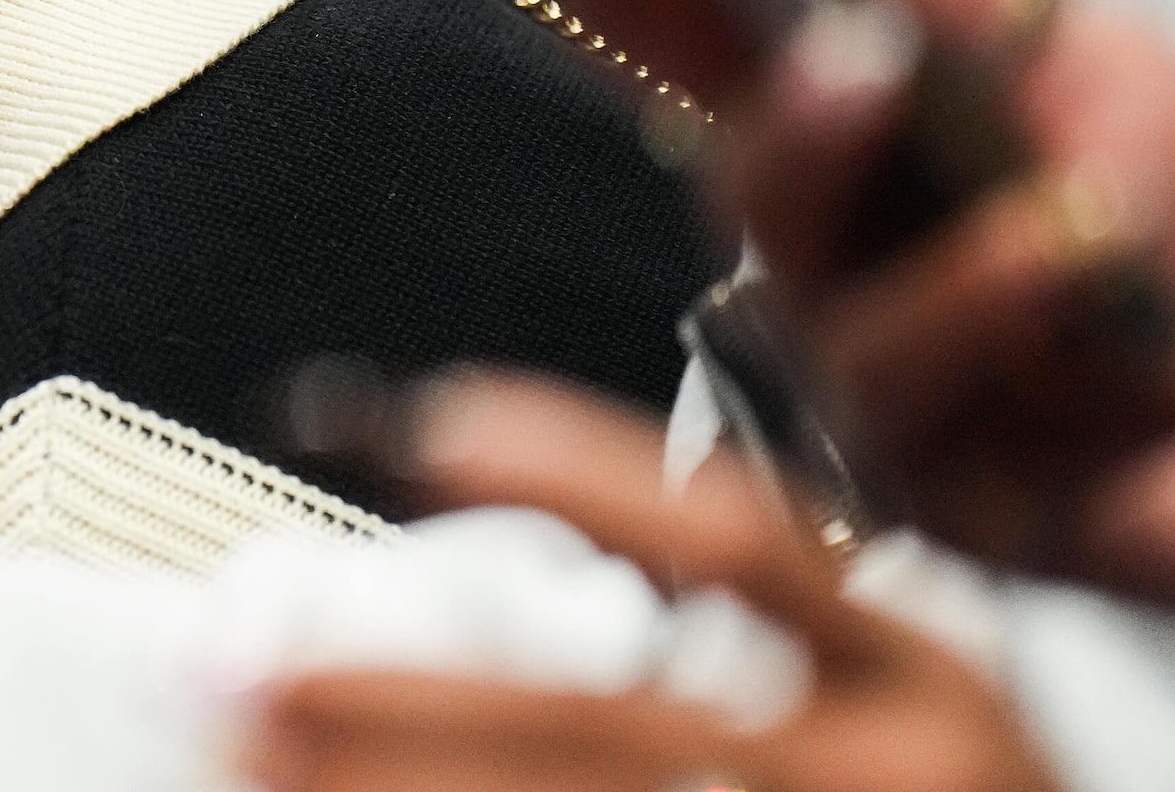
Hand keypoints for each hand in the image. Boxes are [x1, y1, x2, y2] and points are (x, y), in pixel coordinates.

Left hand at [241, 376, 1062, 791]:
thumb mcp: (913, 691)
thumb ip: (765, 613)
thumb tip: (553, 506)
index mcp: (925, 674)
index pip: (747, 543)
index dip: (579, 465)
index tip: (426, 421)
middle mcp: (883, 775)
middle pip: (609, 731)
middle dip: (403, 701)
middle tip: (249, 668)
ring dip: (389, 790)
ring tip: (251, 752)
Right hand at [704, 0, 1174, 631]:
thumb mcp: (1057, 34)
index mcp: (834, 134)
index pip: (667, 18)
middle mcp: (815, 251)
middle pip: (679, 112)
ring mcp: (852, 369)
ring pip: (772, 245)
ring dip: (813, 142)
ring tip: (875, 60)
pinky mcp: (918, 483)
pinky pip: (900, 373)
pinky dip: (996, 286)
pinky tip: (1087, 236)